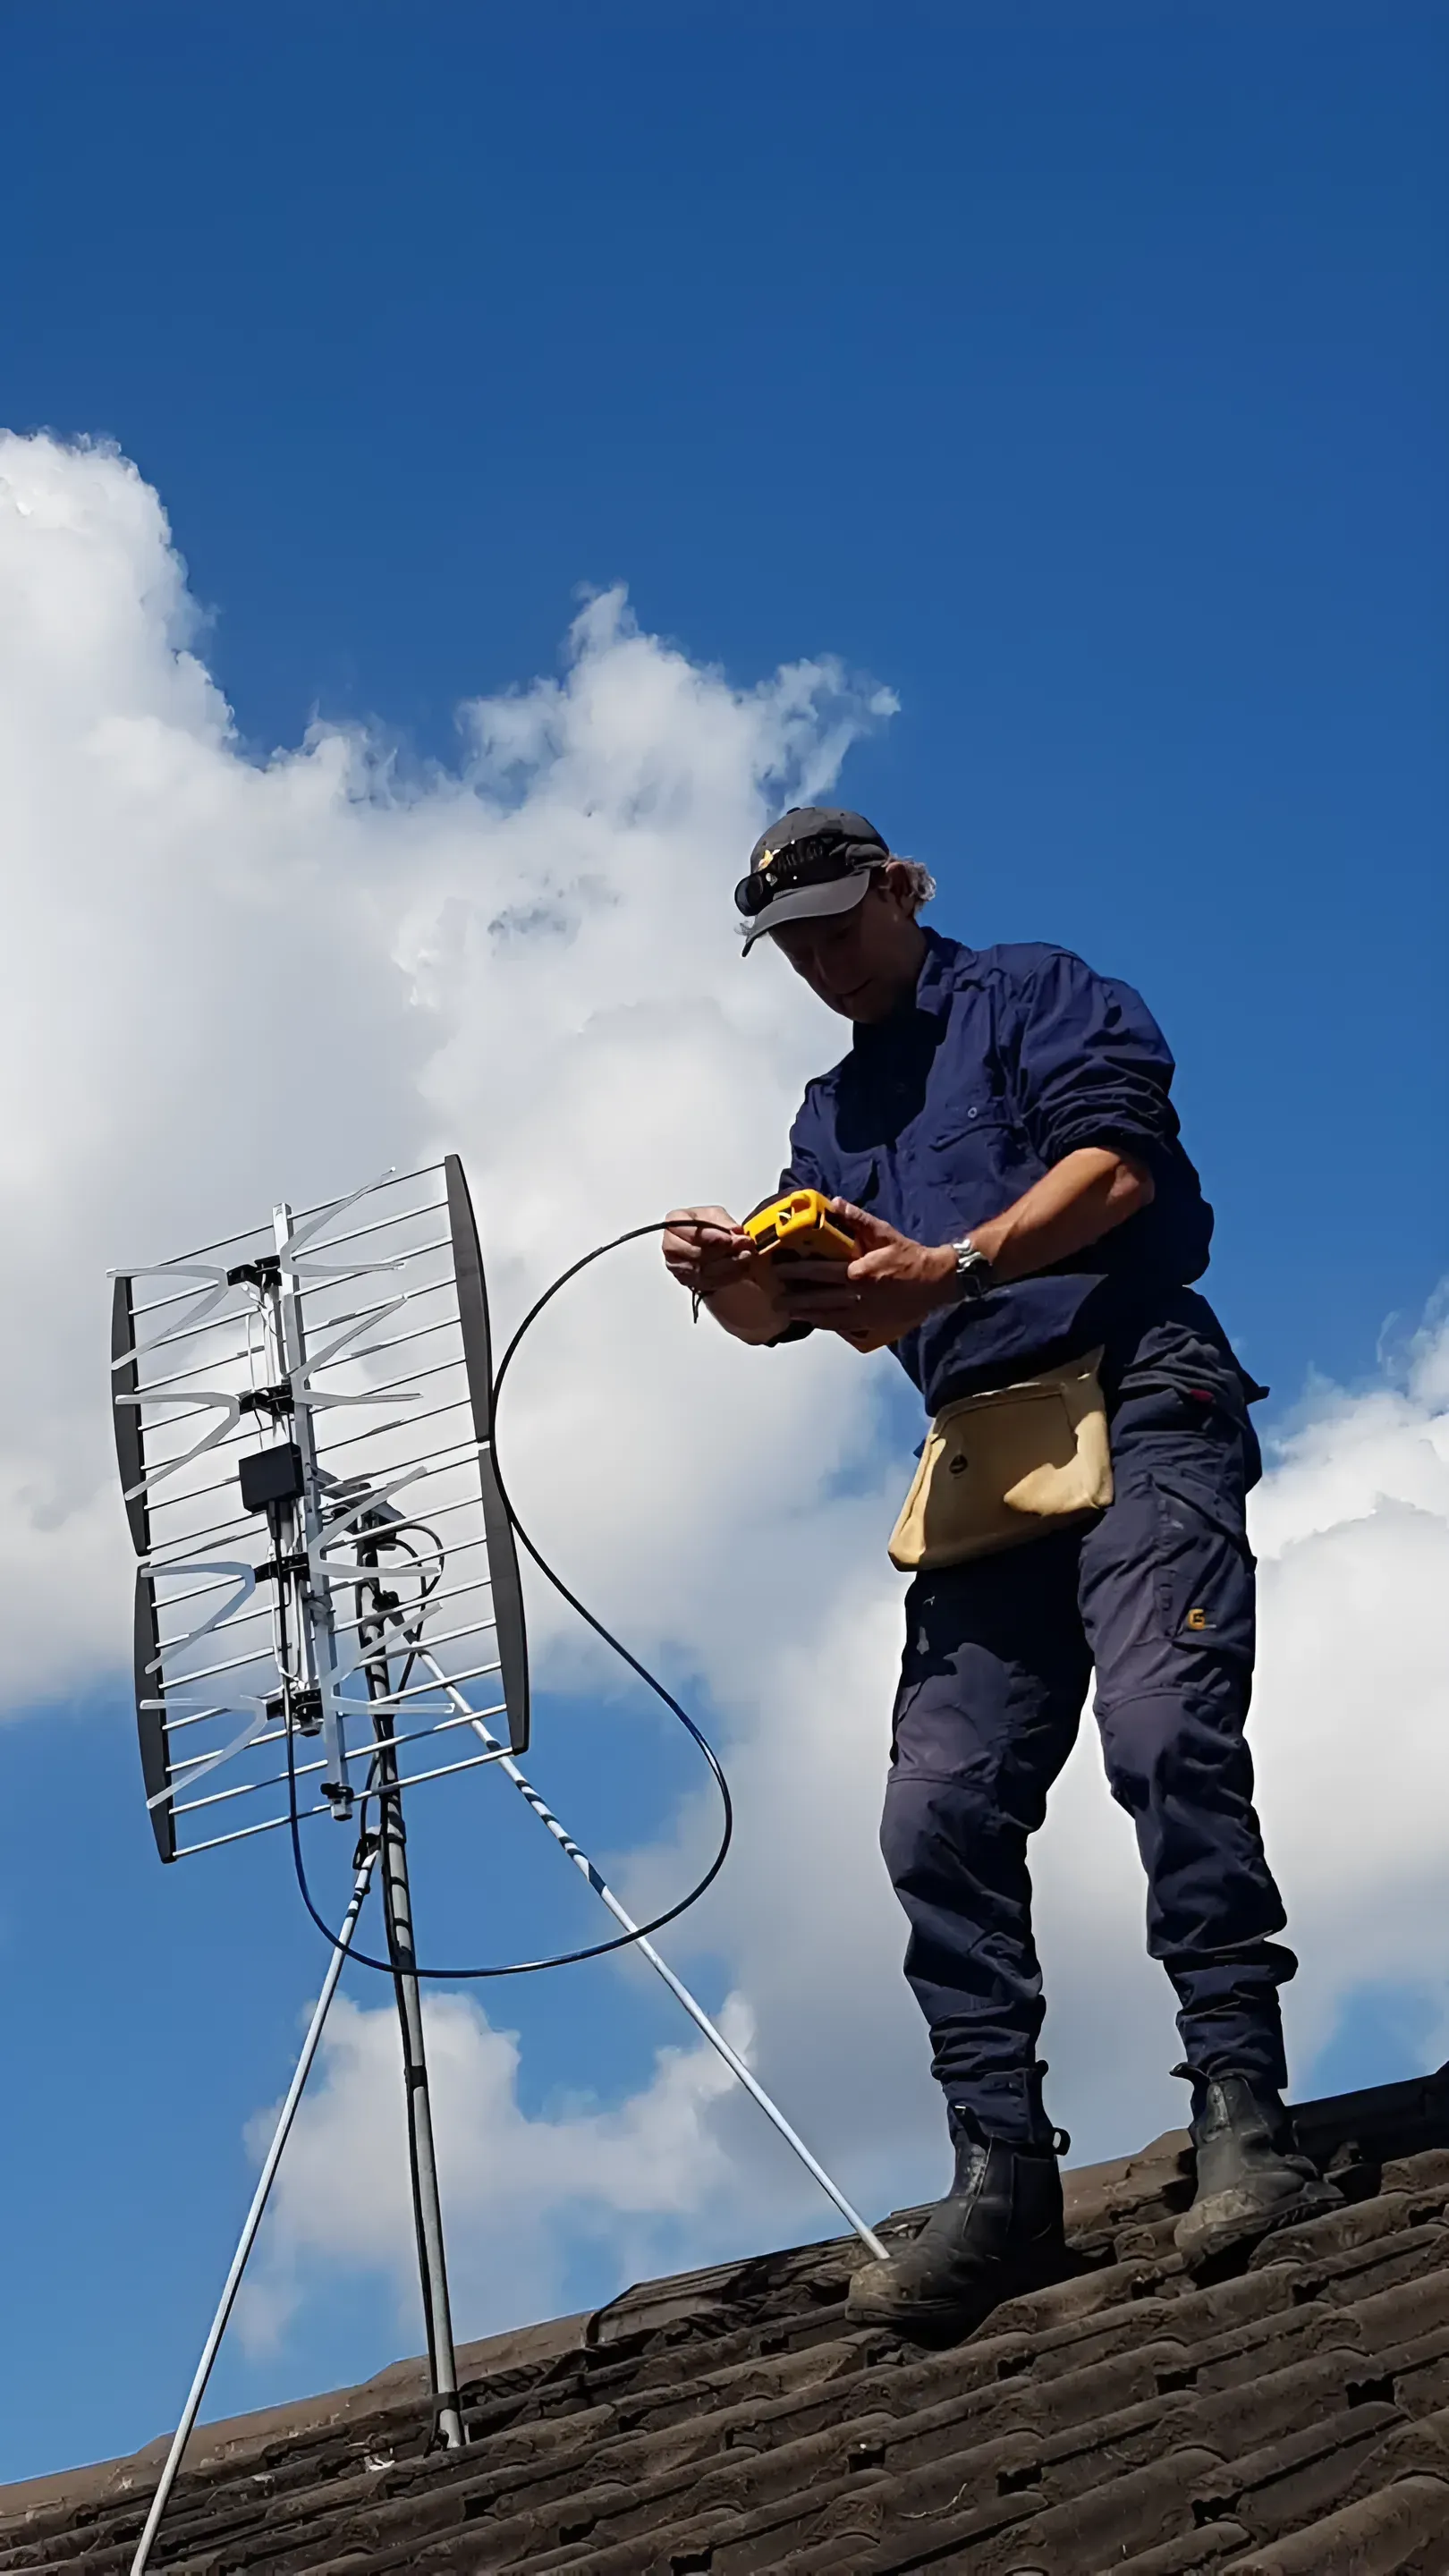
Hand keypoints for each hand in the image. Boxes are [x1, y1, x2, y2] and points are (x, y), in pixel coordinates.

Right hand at [661, 1206, 757, 1298]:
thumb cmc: (707, 1226)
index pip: (687, 1231)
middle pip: (695, 1253)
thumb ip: (724, 1222)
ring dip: (728, 1265)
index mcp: (674, 1222)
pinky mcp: (689, 1282)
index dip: (709, 1237)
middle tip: (742, 1248)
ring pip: (703, 1271)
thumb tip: (735, 1231)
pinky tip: (741, 1269)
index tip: (729, 1239)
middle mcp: (671, 1246)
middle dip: (722, 1252)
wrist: (707, 1243)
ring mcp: (678, 1267)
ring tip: (746, 1257)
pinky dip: (728, 1276)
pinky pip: (709, 1283)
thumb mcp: (716, 1215)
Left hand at [775, 1201, 957, 1344]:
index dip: (796, 1273)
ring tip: (787, 1314)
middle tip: (774, 1300)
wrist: (936, 1282)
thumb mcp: (885, 1233)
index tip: (779, 1271)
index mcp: (858, 1273)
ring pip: (827, 1317)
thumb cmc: (909, 1256)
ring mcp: (864, 1314)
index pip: (819, 1273)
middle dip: (794, 1300)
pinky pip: (842, 1326)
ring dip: (805, 1315)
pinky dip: (825, 1324)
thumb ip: (858, 1219)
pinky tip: (814, 1322)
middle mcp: (858, 1296)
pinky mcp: (871, 1324)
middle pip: (818, 1300)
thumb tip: (835, 1204)